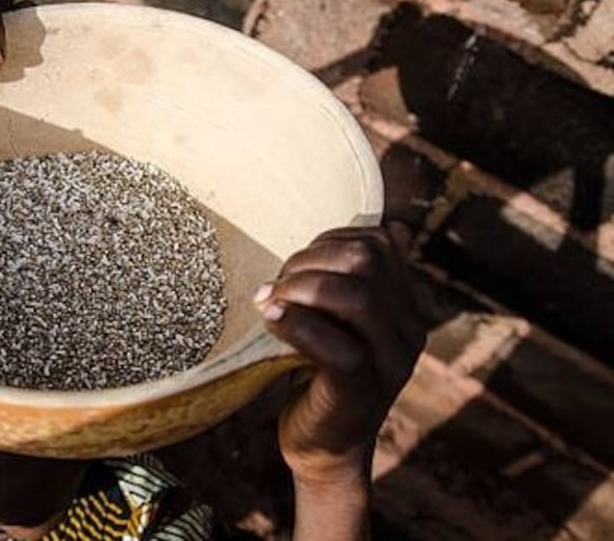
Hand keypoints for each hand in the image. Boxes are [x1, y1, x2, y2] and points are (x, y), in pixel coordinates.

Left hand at [254, 226, 425, 485]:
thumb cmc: (318, 373)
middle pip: (367, 261)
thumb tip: (368, 230)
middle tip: (275, 285)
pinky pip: (339, 349)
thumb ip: (344, 280)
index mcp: (404, 307)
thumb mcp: (335, 319)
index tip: (295, 264)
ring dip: (301, 288)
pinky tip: (272, 319)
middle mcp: (408, 331)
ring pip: (357, 298)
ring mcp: (389, 364)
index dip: (330, 240)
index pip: (380, 243)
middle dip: (309, 261)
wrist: (322, 447)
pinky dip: (298, 325)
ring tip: (268, 300)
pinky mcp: (361, 393)